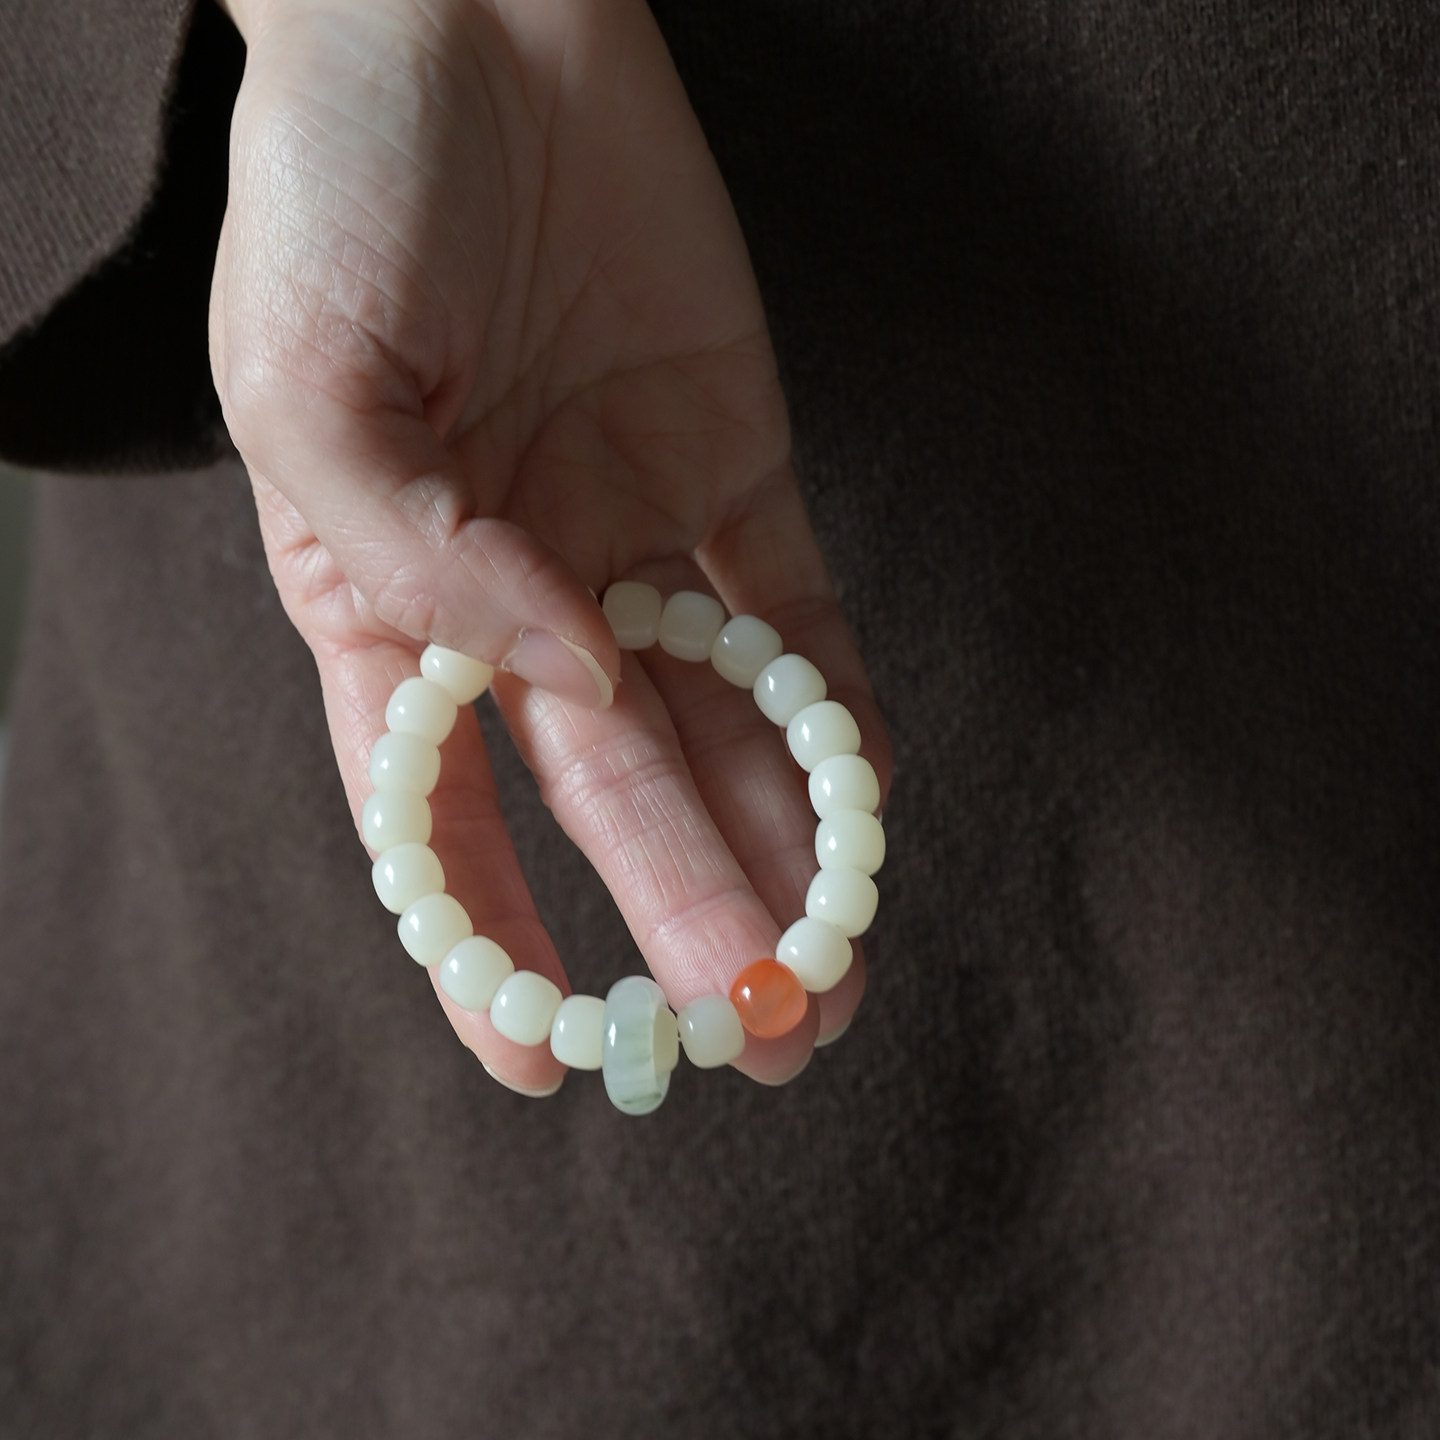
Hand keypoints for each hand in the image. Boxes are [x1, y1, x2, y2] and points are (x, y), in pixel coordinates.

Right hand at [210, 0, 889, 1092]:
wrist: (466, 12)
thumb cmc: (341, 190)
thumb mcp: (309, 384)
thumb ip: (427, 563)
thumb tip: (563, 687)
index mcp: (386, 596)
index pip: (439, 811)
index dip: (491, 943)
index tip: (548, 1059)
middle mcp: (517, 591)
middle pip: (608, 786)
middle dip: (679, 913)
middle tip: (753, 1032)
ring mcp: (630, 530)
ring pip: (717, 723)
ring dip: (773, 847)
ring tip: (823, 974)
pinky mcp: (733, 462)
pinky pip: (796, 611)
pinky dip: (834, 710)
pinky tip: (865, 810)